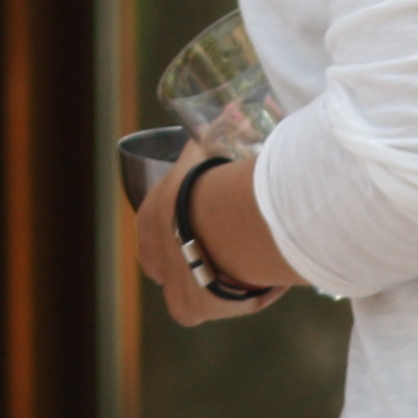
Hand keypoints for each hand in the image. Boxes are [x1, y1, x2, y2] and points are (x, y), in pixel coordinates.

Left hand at [131, 140, 274, 326]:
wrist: (223, 223)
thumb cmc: (211, 184)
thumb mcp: (204, 153)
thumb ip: (212, 134)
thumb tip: (231, 108)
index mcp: (149, 224)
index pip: (158, 232)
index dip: (182, 228)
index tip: (209, 224)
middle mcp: (153, 259)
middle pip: (173, 264)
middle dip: (199, 256)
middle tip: (233, 245)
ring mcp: (170, 287)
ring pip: (199, 288)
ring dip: (225, 279)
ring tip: (256, 263)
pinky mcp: (192, 310)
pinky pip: (227, 304)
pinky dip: (251, 295)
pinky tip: (269, 281)